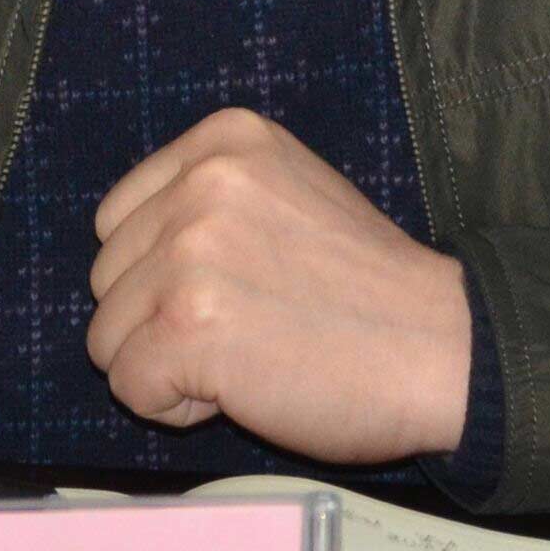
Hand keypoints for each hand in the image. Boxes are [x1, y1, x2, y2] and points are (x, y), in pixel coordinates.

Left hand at [86, 108, 471, 462]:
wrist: (443, 349)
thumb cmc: (371, 291)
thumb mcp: (289, 193)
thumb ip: (212, 202)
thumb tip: (133, 253)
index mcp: (224, 141)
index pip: (119, 220)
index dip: (161, 273)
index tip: (237, 287)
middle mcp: (200, 185)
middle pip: (106, 280)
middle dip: (160, 321)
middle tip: (250, 328)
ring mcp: (188, 255)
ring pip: (107, 338)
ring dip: (167, 365)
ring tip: (250, 356)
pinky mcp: (186, 328)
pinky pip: (129, 388)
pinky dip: (176, 409)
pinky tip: (245, 389)